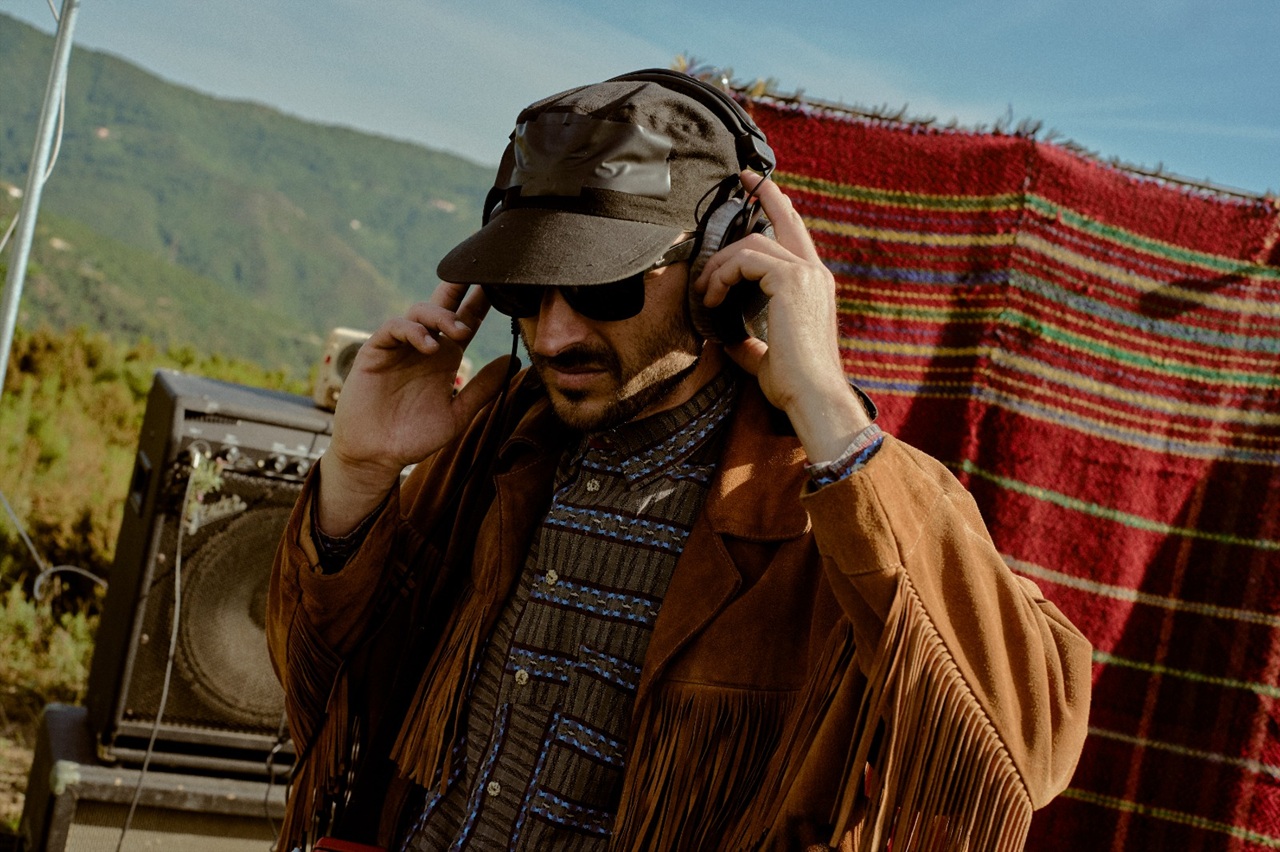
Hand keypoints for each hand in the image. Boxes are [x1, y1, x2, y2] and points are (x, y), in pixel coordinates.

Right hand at [318, 282, 515, 533]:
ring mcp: (399, 347)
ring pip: (419, 312)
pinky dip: (412, 331)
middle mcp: (424, 346)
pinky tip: (429, 345)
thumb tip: (513, 359)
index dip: (481, 303)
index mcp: (446, 357)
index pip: (466, 321)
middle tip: (481, 282)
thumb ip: (483, 388)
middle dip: (459, 288)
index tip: (503, 287)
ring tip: (458, 332)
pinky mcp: (375, 351)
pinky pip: (393, 328)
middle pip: (442, 305)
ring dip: (441, 316)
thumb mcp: (457, 413)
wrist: (377, 455)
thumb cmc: (414, 437)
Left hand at [693, 171, 870, 461]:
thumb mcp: (766, 357)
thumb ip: (749, 342)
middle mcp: (815, 273)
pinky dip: (722, 276)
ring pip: (753, 243)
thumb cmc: (794, 384)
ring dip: (721, 264)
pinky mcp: (790, 280)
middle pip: (783, 220)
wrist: (812, 395)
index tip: (757, 185)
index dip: (777, 205)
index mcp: (814, 286)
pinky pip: (746, 260)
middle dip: (761, 195)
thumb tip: (724, 340)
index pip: (796, 235)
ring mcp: (806, 274)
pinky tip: (711, 299)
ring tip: (704, 292)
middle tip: (738, 182)